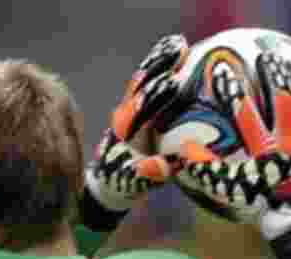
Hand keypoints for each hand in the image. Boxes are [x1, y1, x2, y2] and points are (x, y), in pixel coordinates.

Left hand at [81, 34, 187, 229]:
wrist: (110, 179)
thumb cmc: (123, 181)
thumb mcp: (136, 181)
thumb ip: (148, 173)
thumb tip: (164, 165)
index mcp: (124, 127)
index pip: (140, 105)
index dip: (156, 94)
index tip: (174, 83)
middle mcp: (126, 112)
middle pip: (143, 84)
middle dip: (160, 68)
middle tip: (181, 52)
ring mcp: (133, 107)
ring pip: (145, 78)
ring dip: (160, 61)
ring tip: (180, 44)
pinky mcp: (141, 107)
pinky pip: (150, 83)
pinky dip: (160, 67)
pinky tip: (176, 51)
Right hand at [175, 52, 290, 258]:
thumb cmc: (261, 203)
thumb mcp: (229, 187)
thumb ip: (206, 167)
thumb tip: (182, 151)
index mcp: (261, 144)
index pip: (242, 110)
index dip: (230, 89)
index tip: (220, 70)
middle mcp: (286, 137)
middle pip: (280, 96)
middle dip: (272, 74)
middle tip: (266, 58)